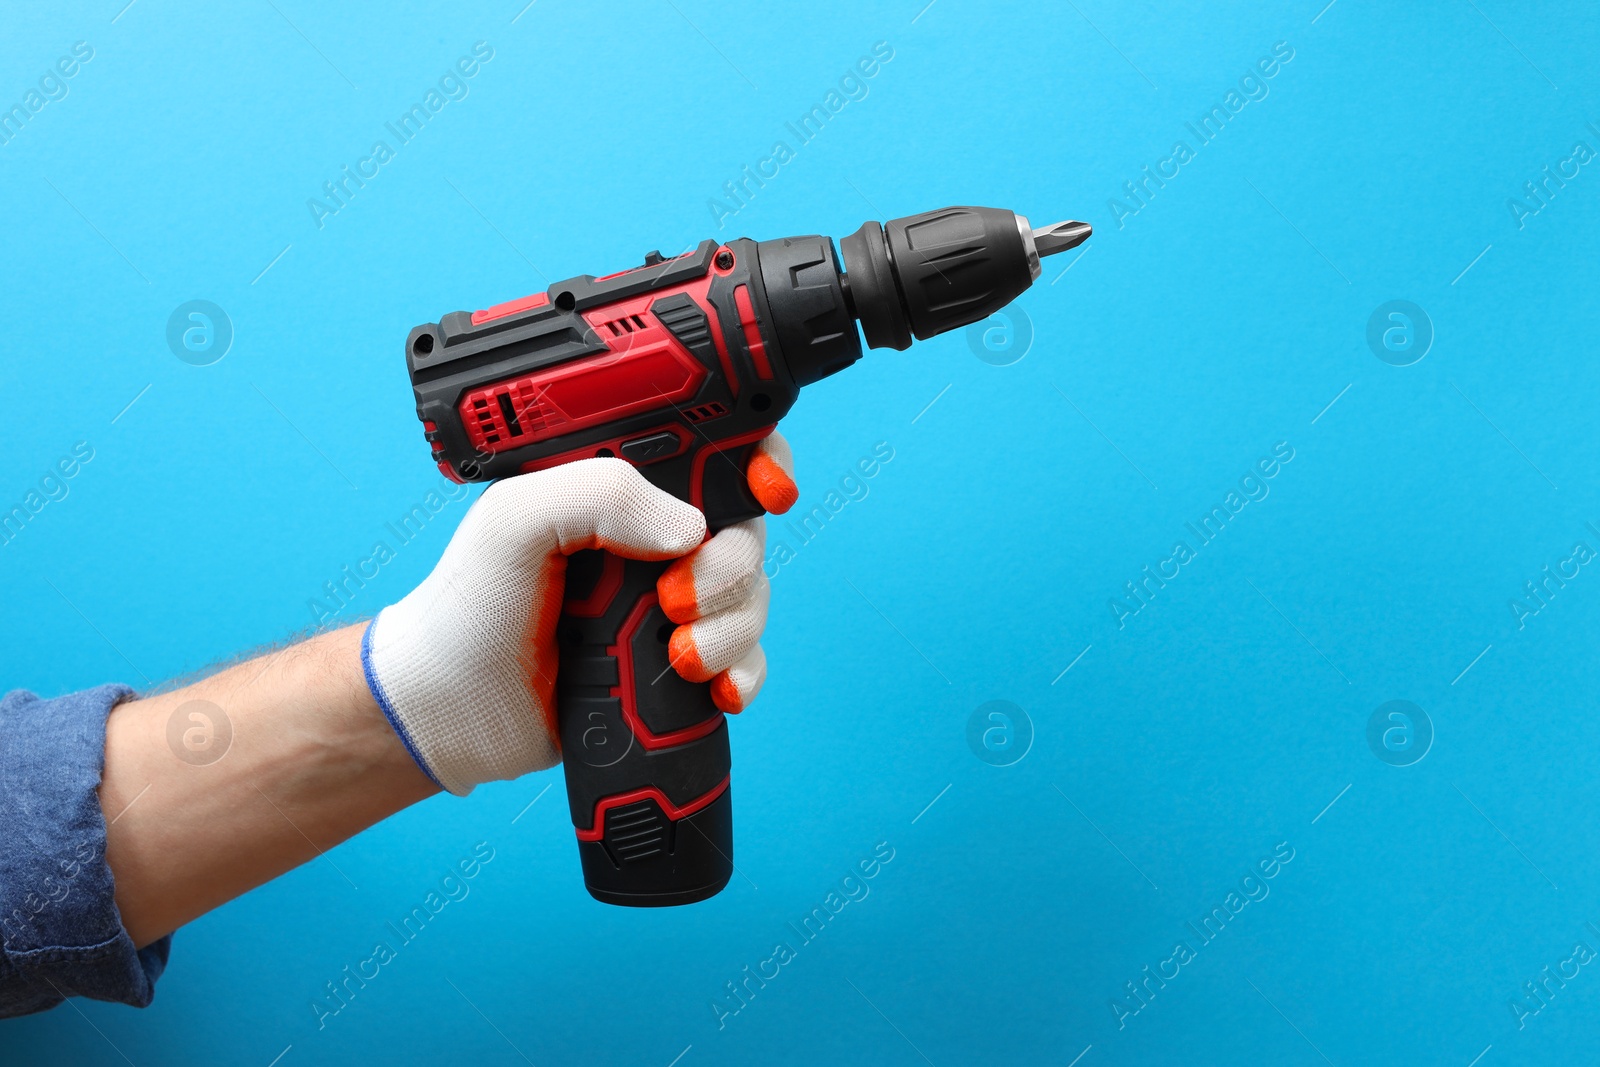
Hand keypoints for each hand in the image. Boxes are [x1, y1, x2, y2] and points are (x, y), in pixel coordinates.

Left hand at [361, 433, 797, 794]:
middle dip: (730, 569)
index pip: (715, 451)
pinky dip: (743, 674)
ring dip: (730, 630)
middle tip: (672, 600)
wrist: (451, 709)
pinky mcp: (678, 665)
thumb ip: (595, 494)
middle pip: (748, 532)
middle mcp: (655, 540)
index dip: (759, 462)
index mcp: (622, 489)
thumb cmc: (470, 602)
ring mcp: (672, 604)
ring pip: (752, 600)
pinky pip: (746, 661)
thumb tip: (690, 527)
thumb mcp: (514, 521)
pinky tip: (713, 688)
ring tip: (674, 656)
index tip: (768, 489)